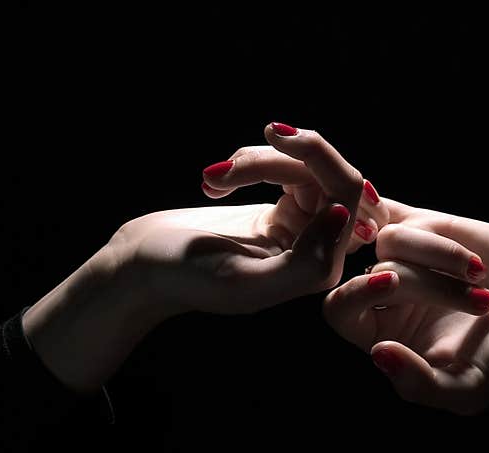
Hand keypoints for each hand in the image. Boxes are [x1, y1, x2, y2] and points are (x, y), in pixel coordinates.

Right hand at [122, 122, 371, 315]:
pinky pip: (285, 166)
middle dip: (280, 158)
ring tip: (212, 178)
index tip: (272, 135)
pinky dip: (248, 162)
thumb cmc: (183, 277)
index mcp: (320, 269)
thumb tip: (344, 216)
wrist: (140, 266)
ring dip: (256, 160)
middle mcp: (319, 248)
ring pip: (303, 167)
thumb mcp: (243, 281)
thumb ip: (305, 263)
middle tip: (228, 164)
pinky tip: (213, 182)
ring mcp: (300, 228)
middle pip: (329, 174)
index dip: (318, 156)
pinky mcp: (279, 210)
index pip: (348, 195)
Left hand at [324, 200, 488, 452]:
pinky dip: (373, 201)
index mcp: (383, 339)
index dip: (356, 295)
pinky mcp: (425, 226)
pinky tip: (367, 194)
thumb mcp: (468, 389)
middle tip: (476, 295)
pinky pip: (392, 210)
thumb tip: (379, 355)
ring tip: (481, 276)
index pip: (340, 312)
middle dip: (419, 281)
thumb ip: (420, 385)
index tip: (392, 284)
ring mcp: (405, 260)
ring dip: (439, 254)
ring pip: (391, 239)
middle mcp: (387, 299)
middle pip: (367, 272)